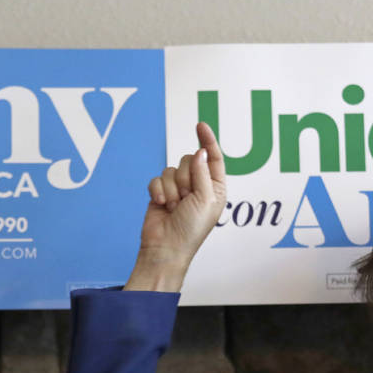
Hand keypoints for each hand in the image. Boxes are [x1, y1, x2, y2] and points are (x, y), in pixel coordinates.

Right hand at [125, 122, 226, 291]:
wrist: (166, 247)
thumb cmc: (191, 229)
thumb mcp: (205, 199)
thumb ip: (202, 173)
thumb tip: (199, 152)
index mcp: (215, 188)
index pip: (213, 158)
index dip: (207, 141)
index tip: (200, 125)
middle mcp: (198, 186)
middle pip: (188, 160)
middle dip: (185, 179)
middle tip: (186, 199)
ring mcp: (178, 189)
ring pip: (171, 169)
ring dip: (172, 189)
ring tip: (174, 208)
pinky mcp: (161, 192)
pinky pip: (156, 178)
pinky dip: (158, 191)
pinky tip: (161, 206)